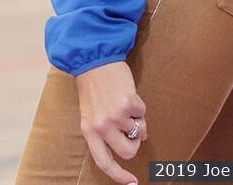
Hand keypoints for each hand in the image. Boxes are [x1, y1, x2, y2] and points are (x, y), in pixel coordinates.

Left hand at [75, 61, 146, 184]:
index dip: (118, 175)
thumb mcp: (90, 113)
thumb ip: (103, 132)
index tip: (132, 182)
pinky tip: (127, 96)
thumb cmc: (93, 88)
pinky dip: (139, 107)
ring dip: (138, 122)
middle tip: (129, 126)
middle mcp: (101, 127)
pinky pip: (143, 115)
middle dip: (134, 142)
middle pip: (128, 152)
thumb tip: (126, 148)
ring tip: (124, 107)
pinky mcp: (128, 105)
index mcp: (89, 131)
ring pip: (139, 134)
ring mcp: (115, 117)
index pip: (104, 161)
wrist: (94, 61)